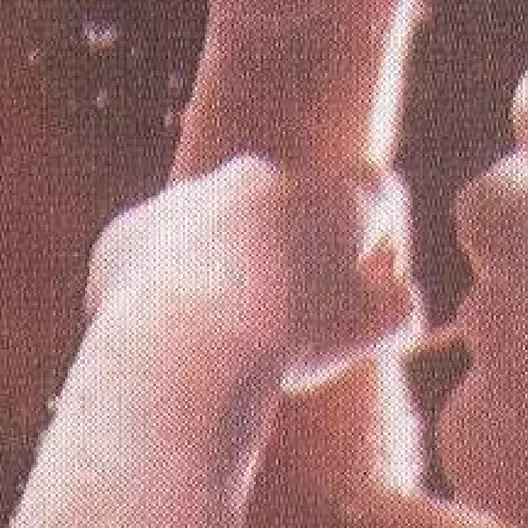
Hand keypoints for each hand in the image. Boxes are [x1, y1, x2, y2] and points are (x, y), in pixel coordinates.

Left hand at [85, 158, 418, 392]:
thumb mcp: (374, 332)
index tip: (371, 275)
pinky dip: (166, 289)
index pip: (378, 192)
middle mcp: (257, 178)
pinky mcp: (128, 233)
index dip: (382, 233)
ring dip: (229, 267)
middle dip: (295, 249)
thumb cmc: (291, 342)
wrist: (183, 348)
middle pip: (291, 207)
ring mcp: (187, 201)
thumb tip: (392, 292)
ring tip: (227, 334)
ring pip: (219, 229)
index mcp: (328, 197)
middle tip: (292, 316)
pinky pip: (156, 257)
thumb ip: (398, 304)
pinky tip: (176, 336)